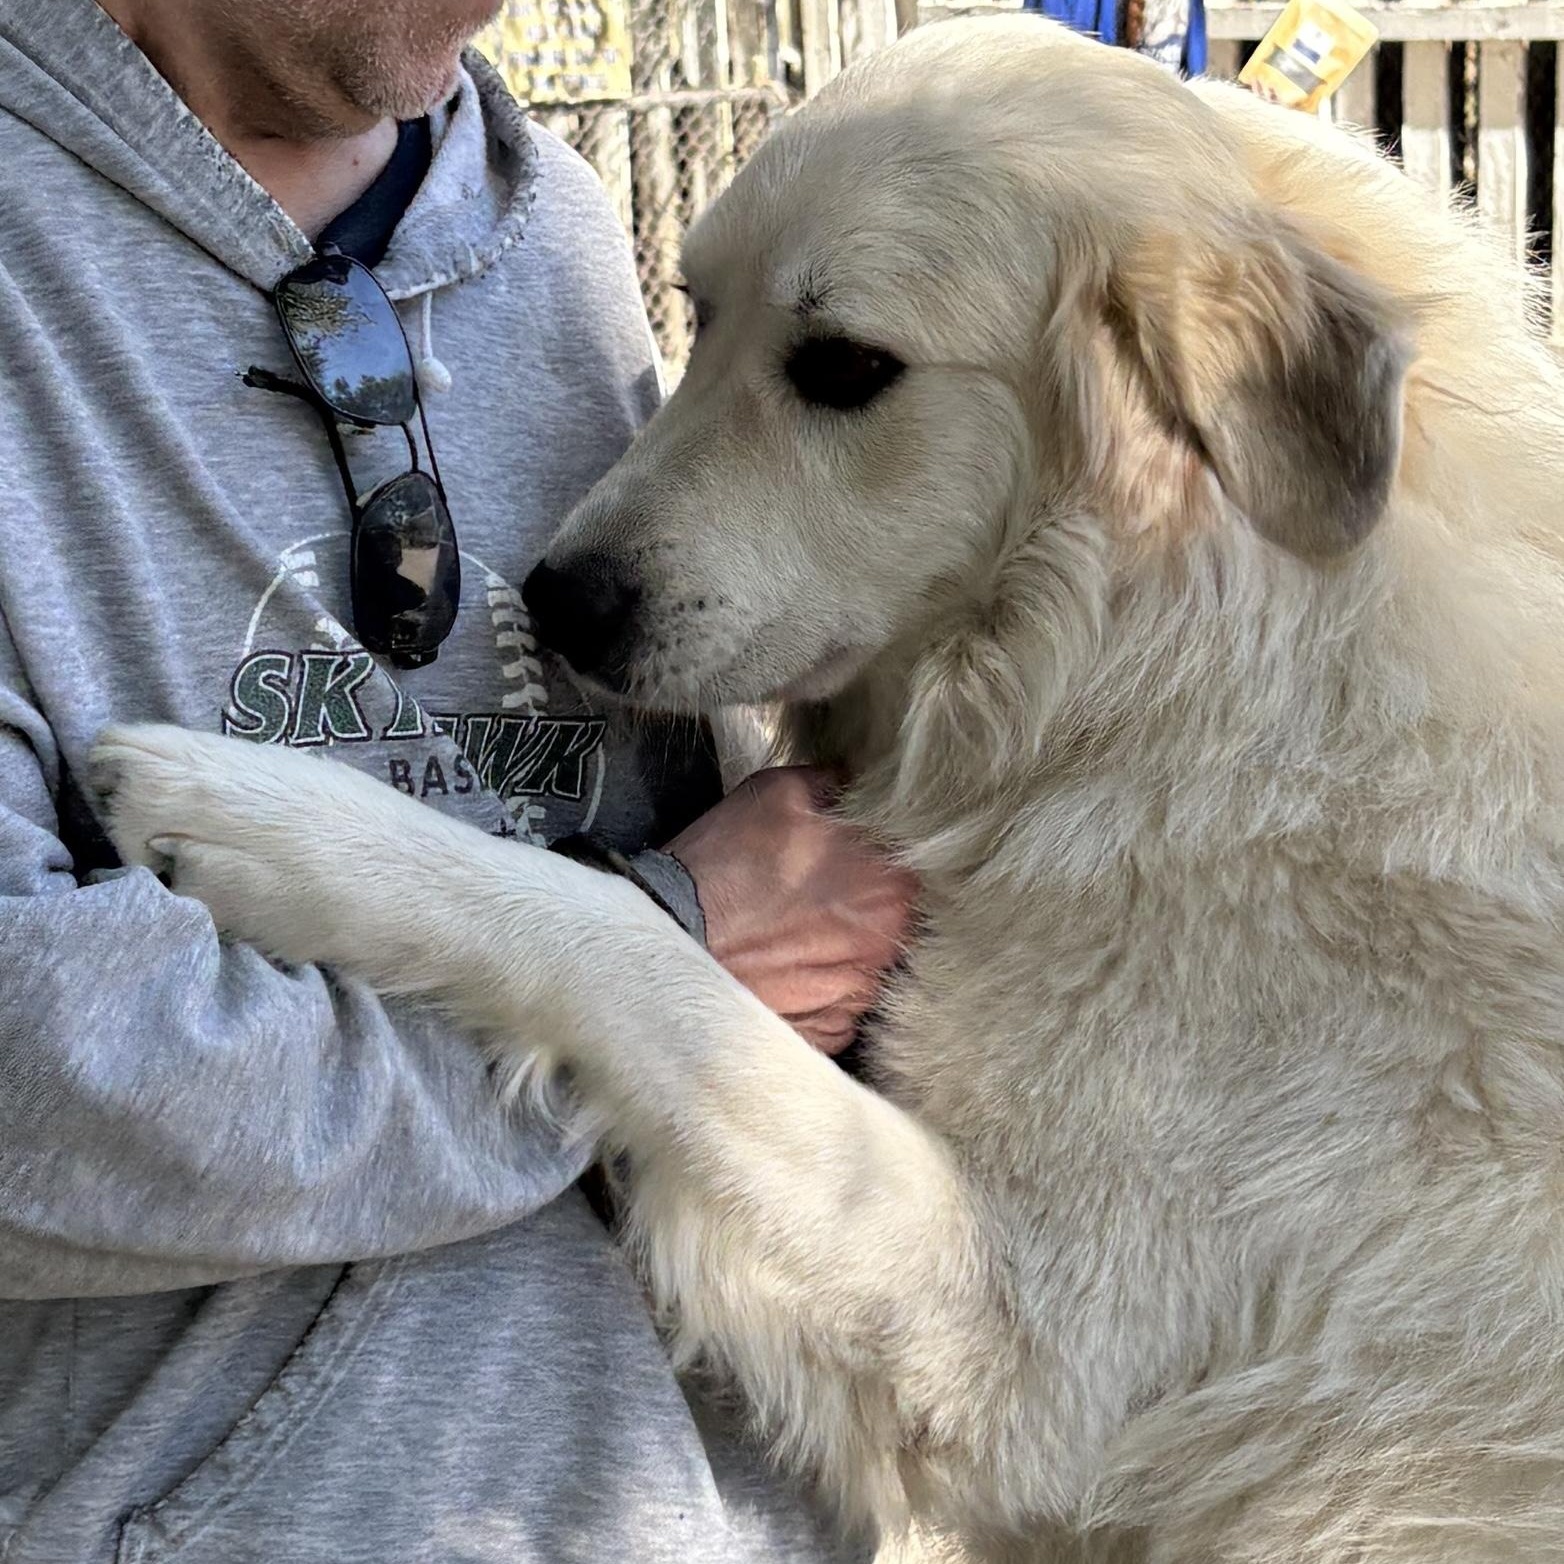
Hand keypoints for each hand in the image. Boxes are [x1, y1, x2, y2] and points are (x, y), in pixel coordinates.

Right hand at [663, 767, 918, 1053]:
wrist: (670, 943)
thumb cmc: (724, 866)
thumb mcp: (778, 793)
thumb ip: (837, 787)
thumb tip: (857, 784)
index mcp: (892, 887)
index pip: (911, 870)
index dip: (877, 860)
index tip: (846, 858)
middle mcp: (886, 949)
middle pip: (892, 923)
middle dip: (862, 908)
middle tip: (813, 896)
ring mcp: (856, 999)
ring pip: (865, 968)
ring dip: (839, 952)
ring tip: (789, 936)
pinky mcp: (826, 1034)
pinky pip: (837, 1009)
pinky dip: (816, 992)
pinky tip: (781, 971)